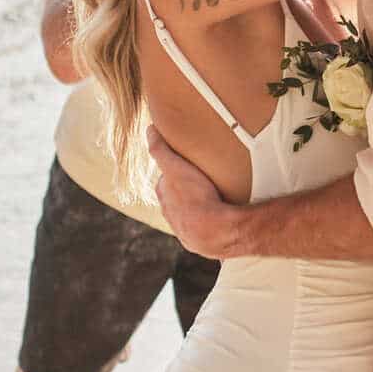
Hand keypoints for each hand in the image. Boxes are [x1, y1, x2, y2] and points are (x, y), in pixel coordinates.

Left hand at [147, 127, 249, 257]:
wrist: (214, 232)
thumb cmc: (195, 198)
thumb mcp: (175, 168)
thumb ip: (161, 149)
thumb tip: (149, 129)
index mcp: (164, 197)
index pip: (166, 180)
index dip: (176, 170)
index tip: (187, 163)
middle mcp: (171, 215)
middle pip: (177, 198)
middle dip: (187, 189)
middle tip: (205, 179)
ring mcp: (185, 230)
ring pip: (190, 214)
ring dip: (200, 207)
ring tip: (217, 198)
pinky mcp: (201, 242)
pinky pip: (205, 228)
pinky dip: (211, 221)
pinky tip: (223, 216)